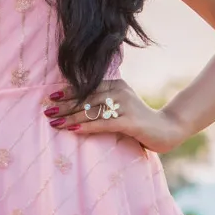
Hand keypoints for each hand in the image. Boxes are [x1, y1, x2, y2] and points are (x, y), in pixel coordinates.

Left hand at [43, 78, 185, 155]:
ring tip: (55, 123)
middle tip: (47, 111)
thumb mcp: (120, 107)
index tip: (51, 97)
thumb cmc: (138, 120)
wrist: (166, 130)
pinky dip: (87, 126)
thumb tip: (76, 106)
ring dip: (71, 117)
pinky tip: (73, 129)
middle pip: (87, 98)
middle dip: (65, 105)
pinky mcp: (130, 122)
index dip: (69, 92)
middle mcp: (120, 92)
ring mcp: (126, 106)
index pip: (88, 87)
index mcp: (116, 85)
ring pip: (93, 110)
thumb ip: (103, 103)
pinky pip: (104, 123)